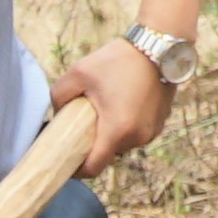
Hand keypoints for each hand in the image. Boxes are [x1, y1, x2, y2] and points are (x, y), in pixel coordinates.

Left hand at [48, 37, 176, 164]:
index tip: (66, 162)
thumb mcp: (78, 73)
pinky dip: (126, 126)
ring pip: (123, 143)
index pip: (93, 168)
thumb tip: (57, 114)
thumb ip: (59, 96)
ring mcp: (151, 132)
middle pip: (108, 153)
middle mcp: (137, 137)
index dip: (77, 171)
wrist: (159, 46)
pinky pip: (136, 133)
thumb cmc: (118, 59)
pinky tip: (121, 105)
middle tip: (83, 123)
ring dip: (111, 133)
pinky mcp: (160, 123)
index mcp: (117, 130)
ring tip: (104, 109)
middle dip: (94, 144)